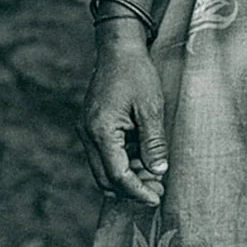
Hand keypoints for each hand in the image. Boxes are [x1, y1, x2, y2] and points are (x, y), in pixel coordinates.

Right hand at [81, 31, 168, 205]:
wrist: (118, 47)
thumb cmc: (136, 73)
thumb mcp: (151, 107)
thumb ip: (153, 142)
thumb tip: (158, 172)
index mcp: (101, 130)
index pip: (118, 174)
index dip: (137, 191)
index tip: (156, 199)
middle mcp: (88, 133)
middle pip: (105, 178)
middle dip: (131, 189)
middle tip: (157, 191)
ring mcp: (87, 129)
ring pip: (103, 168)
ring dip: (126, 176)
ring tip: (154, 174)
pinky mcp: (91, 125)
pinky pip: (104, 154)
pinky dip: (121, 161)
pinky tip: (142, 157)